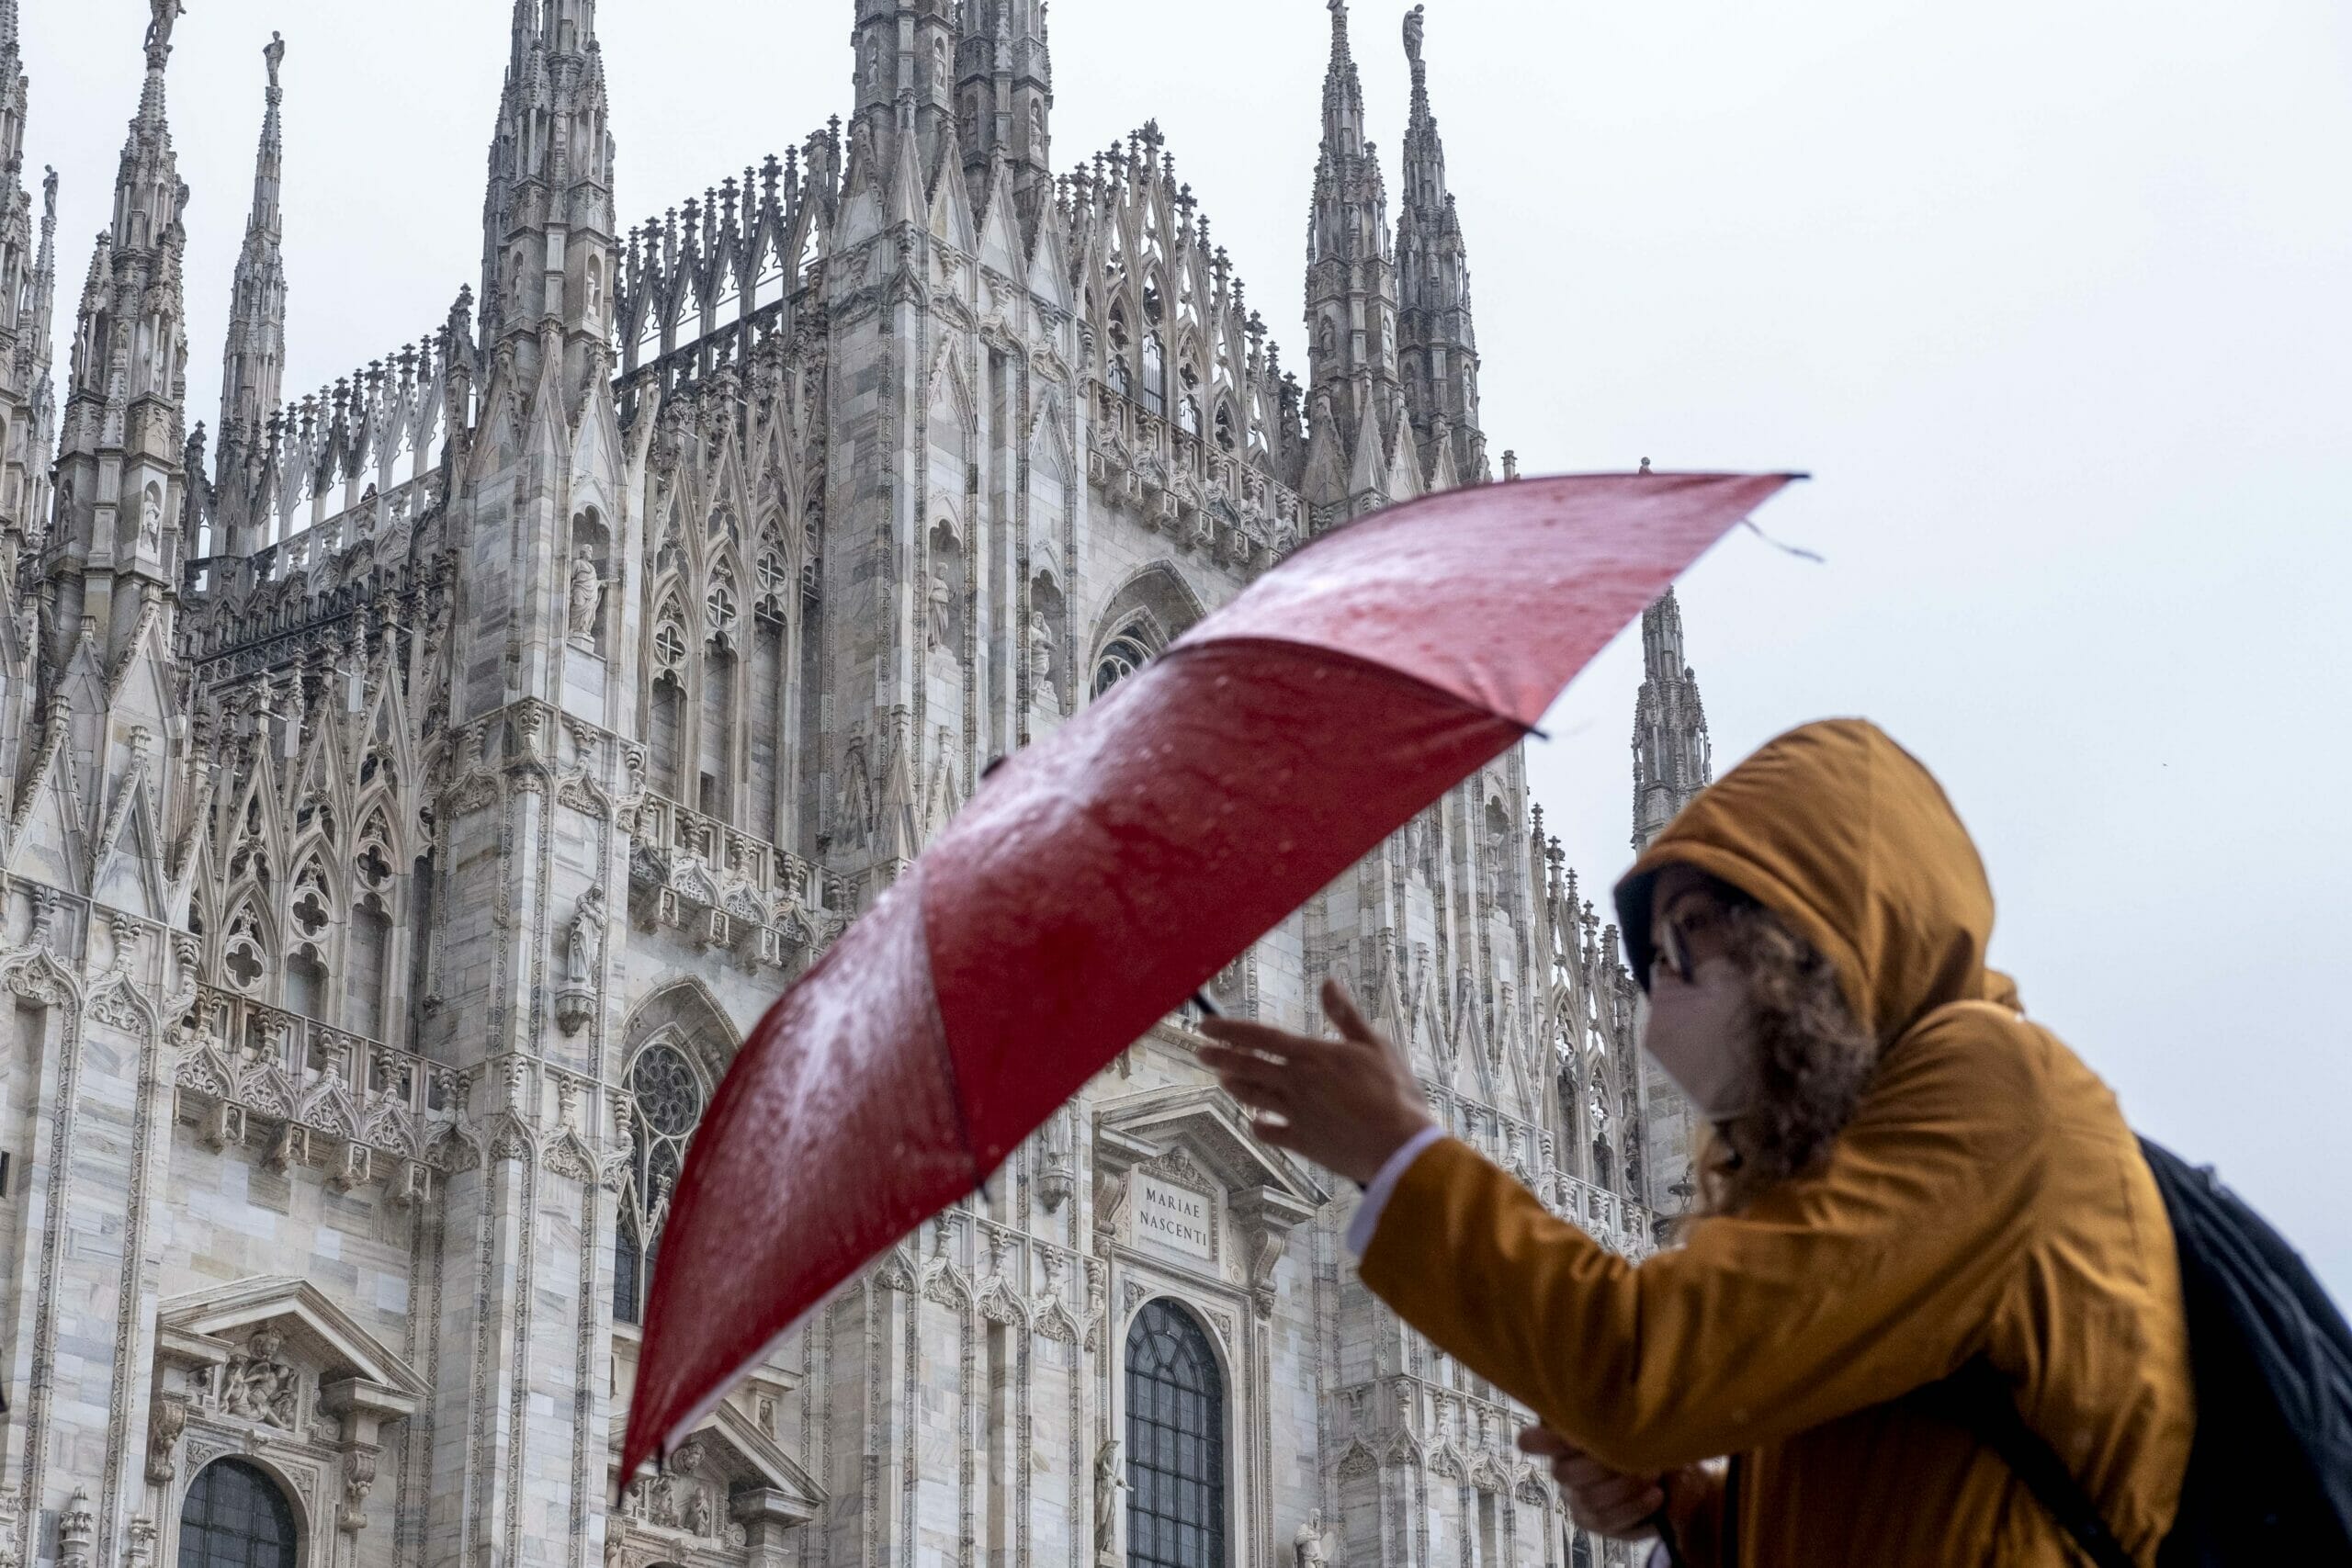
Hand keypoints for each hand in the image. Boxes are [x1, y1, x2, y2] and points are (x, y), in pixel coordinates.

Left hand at [1197, 979, 1436, 1186]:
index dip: (1229, 1030)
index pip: (1260, 1037)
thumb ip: (1346, 1015)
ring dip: (1235, 1086)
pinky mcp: (1302, 1143)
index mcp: (1311, 1056)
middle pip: (1247, 1067)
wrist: (1399, 1145)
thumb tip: (1327, 983)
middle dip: (1220, 1057)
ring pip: (1253, 1097)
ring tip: (1223, 1079)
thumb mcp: (1375, 1044)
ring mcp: (1295, 1114)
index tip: (1206, 1026)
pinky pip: (1271, 1133)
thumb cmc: (1394, 1091)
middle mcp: (1296, 1083)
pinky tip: (1255, 1123)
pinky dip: (1259, 1126)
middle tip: (1200, 1051)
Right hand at [1516, 1428, 1664, 1541]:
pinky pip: (1607, 1520)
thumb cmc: (1641, 1440)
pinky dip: (1635, 1507)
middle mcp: (1562, 1469)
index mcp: (1562, 1438)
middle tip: (1636, 1454)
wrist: (1665, 1477)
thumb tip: (1601, 1401)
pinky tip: (1656, 1494)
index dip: (1541, 1441)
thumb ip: (1610, 1415)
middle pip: (1565, 1473)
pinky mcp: (1591, 1522)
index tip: (1571, 1437)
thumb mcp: (1628, 1421)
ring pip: (1589, 1498)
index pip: (1533, 1441)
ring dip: (1625, 1487)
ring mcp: (1575, 1498)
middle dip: (1601, 1466)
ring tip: (1653, 1474)